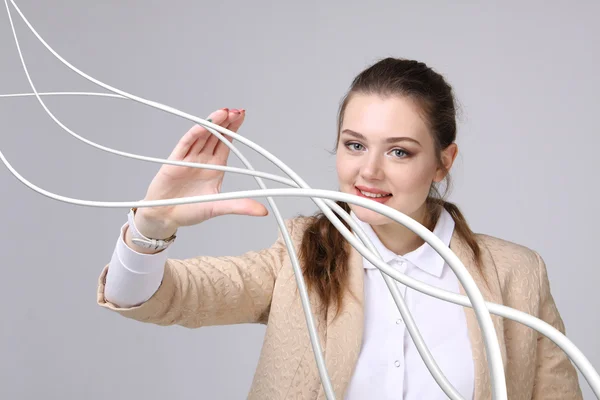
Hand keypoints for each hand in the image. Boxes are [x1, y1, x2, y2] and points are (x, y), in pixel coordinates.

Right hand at [136, 108, 267, 235]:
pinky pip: (185, 144)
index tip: (242, 115)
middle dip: (226, 122)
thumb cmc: (189, 210)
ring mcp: (189, 158)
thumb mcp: (218, 208)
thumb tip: (263, 211)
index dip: (234, 128)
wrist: (164, 217)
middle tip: (237, 111)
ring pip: (202, 135)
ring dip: (212, 123)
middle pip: (216, 135)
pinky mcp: (175, 161)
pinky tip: (203, 126)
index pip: (226, 142)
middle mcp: (203, 159)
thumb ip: (240, 206)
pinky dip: (194, 135)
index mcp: (215, 167)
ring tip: (224, 112)